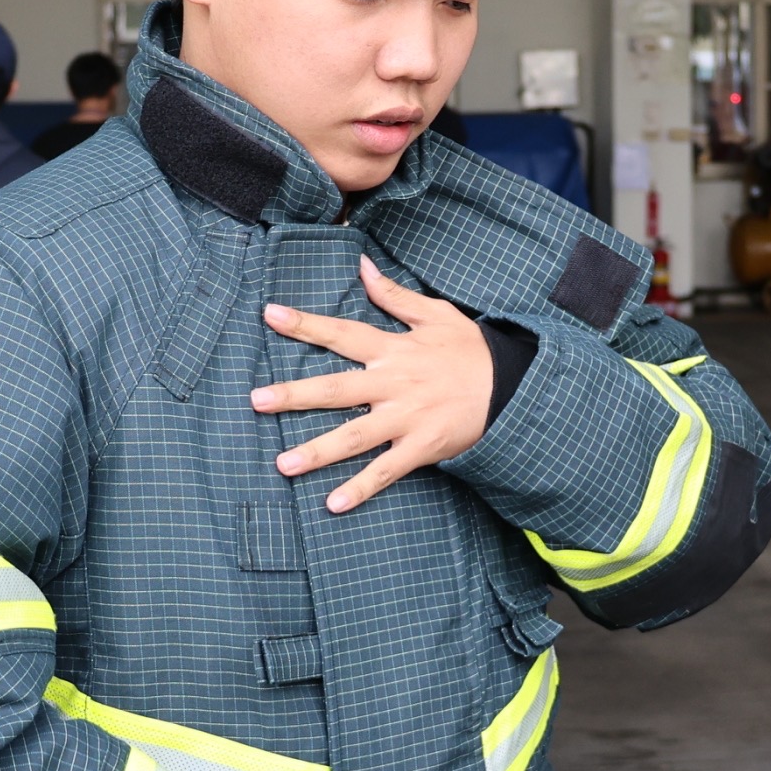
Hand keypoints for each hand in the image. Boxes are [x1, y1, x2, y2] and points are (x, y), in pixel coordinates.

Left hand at [251, 257, 492, 514]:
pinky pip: (386, 471)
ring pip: (354, 436)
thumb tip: (361, 266)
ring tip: (281, 464)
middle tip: (256, 401)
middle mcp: (394, 385)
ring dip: (317, 451)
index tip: (270, 315)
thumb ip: (394, 294)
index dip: (306, 324)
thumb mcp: (437, 314)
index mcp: (394, 350)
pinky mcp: (421, 448)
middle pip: (336, 389)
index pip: (343, 334)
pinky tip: (334, 504)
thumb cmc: (472, 351)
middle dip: (294, 396)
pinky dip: (361, 488)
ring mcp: (407, 420)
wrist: (514, 389)